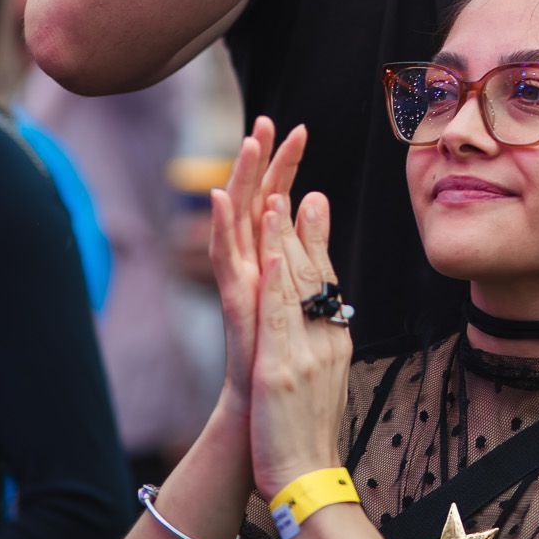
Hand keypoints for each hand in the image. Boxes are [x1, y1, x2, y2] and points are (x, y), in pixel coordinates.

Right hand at [209, 118, 306, 406]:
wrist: (264, 419)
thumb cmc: (284, 364)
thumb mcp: (305, 303)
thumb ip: (305, 257)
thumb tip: (314, 214)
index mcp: (273, 265)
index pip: (281, 204)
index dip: (288, 167)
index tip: (298, 128)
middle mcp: (253, 270)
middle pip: (257, 204)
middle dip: (263, 161)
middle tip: (266, 120)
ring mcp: (242, 286)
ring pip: (239, 223)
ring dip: (241, 181)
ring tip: (246, 143)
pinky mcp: (235, 306)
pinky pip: (227, 260)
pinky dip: (224, 228)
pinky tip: (224, 198)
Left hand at [250, 188, 352, 499]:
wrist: (308, 481)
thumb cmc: (310, 438)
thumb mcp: (322, 382)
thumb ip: (323, 345)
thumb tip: (326, 322)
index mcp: (334, 342)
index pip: (327, 280)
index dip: (317, 239)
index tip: (312, 201)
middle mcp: (326, 341)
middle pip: (316, 274)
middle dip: (304, 226)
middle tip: (299, 184)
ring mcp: (306, 353)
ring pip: (296, 286)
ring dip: (285, 239)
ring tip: (277, 199)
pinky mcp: (282, 370)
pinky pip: (280, 317)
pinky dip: (275, 283)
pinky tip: (269, 256)